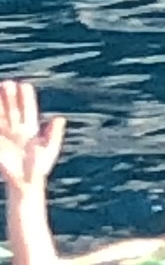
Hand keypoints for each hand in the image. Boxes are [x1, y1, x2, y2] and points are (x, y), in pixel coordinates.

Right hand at [0, 80, 59, 203]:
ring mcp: (6, 135)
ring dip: (0, 104)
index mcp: (32, 130)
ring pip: (2, 116)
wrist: (25, 182)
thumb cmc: (39, 167)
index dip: (26, 98)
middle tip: (7, 83)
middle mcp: (18, 130)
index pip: (28, 110)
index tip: (24, 85)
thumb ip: (54, 134)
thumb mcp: (49, 150)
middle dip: (10, 97)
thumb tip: (59, 118)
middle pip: (13, 110)